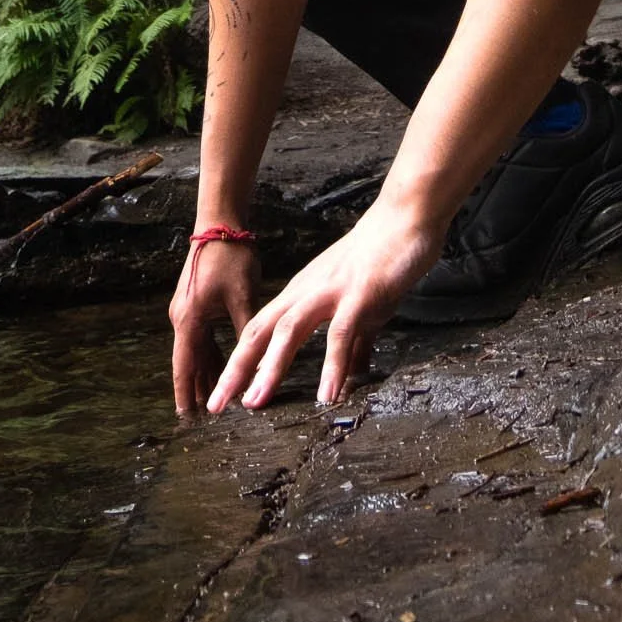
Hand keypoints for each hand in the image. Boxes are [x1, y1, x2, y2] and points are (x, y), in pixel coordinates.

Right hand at [170, 236, 260, 416]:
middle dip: (197, 389)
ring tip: (218, 399)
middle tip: (206, 418)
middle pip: (189, 363)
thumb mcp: (243, 297)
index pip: (184, 367)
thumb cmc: (231, 257)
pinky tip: (224, 367)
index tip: (188, 420)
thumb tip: (261, 363)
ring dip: (206, 373)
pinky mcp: (196, 303)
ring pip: (197, 351)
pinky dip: (211, 354)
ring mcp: (188, 310)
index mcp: (189, 320)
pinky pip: (203, 337)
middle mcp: (182, 318)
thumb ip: (249, 332)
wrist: (220, 223)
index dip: (186, 395)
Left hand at [207, 200, 441, 412]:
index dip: (239, 363)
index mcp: (302, 293)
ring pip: (289, 330)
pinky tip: (326, 394)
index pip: (260, 330)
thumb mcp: (360, 307)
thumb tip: (351, 377)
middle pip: (261, 331)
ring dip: (269, 367)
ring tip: (255, 402)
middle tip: (215, 404)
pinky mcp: (360, 294)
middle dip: (236, 369)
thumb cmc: (382, 259)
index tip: (222, 394)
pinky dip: (332, 365)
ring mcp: (331, 291)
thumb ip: (353, 344)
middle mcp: (307, 291)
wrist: (406, 217)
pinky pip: (340, 333)